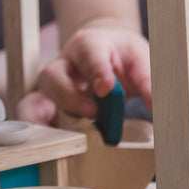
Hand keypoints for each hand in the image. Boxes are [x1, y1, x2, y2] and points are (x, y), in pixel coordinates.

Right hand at [18, 24, 151, 124]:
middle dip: (70, 97)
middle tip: (93, 113)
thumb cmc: (122, 54)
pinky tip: (51, 144)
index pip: (89, 53)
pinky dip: (38, 130)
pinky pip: (33, 117)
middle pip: (53, 75)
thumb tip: (155, 107)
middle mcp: (65, 63)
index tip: (106, 87)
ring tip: (72, 135)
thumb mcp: (140, 58)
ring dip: (51, 118)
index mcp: (89, 45)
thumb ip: (148, 80)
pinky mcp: (49, 105)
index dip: (96, 70)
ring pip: (36, 98)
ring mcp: (53, 86)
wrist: (107, 50)